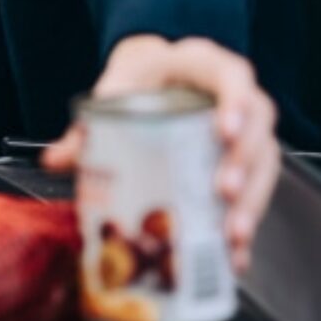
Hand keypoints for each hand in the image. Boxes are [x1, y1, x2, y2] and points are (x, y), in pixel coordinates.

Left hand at [42, 34, 279, 273]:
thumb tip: (54, 160)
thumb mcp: (112, 94)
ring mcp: (244, 129)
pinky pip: (258, 192)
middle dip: (244, 161)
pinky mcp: (245, 163)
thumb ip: (85, 127)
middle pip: (259, 122)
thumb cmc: (136, 85)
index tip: (223, 132)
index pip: (232, 74)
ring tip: (232, 234)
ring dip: (253, 199)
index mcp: (201, 66)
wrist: (148, 81)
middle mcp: (232, 95)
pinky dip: (248, 224)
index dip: (235, 102)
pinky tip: (235, 255)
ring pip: (267, 160)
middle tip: (224, 193)